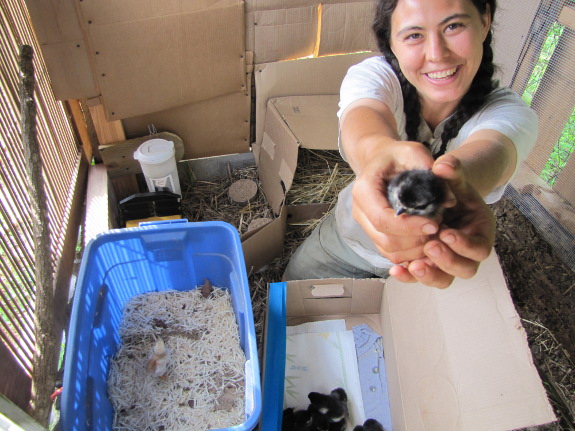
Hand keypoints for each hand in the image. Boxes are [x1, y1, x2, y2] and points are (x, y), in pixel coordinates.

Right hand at [351, 141, 439, 263]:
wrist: (381, 160)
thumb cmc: (398, 156)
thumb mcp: (415, 152)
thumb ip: (431, 171)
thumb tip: (449, 200)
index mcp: (365, 189)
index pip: (383, 218)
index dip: (410, 226)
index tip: (435, 224)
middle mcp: (360, 210)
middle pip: (386, 240)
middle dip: (416, 240)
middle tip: (441, 229)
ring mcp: (365, 225)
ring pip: (389, 251)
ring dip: (416, 250)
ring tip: (437, 235)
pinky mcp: (373, 234)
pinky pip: (391, 253)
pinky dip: (412, 254)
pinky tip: (428, 241)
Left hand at [389, 155, 495, 287]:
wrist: (434, 191)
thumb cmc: (447, 183)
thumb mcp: (451, 174)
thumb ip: (452, 170)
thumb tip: (443, 165)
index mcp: (481, 230)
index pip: (480, 248)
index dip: (464, 244)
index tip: (445, 232)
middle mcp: (466, 250)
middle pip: (465, 269)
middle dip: (447, 261)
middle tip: (430, 246)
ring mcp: (447, 260)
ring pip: (442, 279)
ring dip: (427, 275)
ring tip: (412, 265)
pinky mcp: (427, 263)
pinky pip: (420, 276)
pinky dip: (408, 276)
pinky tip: (395, 270)